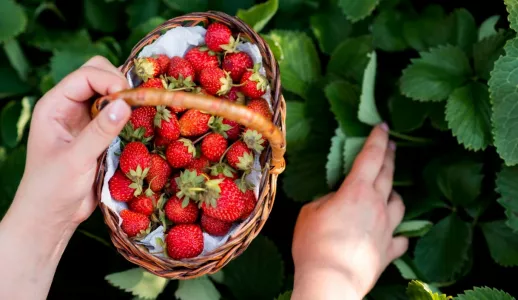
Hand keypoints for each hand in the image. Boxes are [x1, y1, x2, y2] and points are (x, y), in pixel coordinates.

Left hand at [11, 55, 131, 228]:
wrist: (52, 215)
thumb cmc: (53, 188)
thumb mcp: (76, 159)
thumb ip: (100, 131)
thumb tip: (125, 104)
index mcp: (55, 105)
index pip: (86, 75)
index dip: (110, 80)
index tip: (130, 98)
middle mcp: (70, 107)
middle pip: (99, 75)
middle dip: (120, 85)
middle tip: (136, 105)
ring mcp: (85, 119)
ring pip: (111, 94)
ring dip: (127, 100)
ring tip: (141, 114)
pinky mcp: (98, 134)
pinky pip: (117, 114)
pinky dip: (130, 116)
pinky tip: (139, 126)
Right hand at [291, 124, 407, 299]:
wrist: (331, 280)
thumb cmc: (315, 243)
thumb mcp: (310, 213)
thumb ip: (327, 201)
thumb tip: (336, 201)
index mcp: (357, 191)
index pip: (371, 157)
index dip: (377, 139)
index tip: (383, 125)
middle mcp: (377, 205)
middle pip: (388, 175)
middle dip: (390, 156)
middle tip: (391, 145)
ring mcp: (386, 229)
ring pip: (399, 203)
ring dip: (394, 193)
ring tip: (389, 191)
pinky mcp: (388, 251)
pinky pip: (400, 238)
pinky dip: (397, 232)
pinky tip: (394, 233)